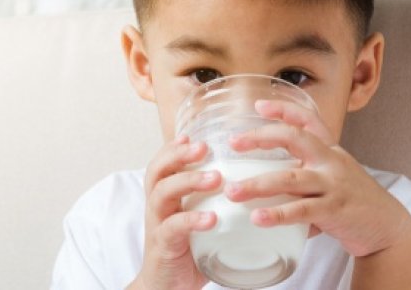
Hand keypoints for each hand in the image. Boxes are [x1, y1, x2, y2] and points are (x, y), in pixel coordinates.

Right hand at [129, 136, 221, 289]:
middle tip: (204, 147)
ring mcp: (157, 225)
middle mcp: (157, 207)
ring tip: (216, 178)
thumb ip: (215, 202)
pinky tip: (211, 218)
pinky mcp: (162, 246)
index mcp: (165, 198)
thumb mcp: (198, 221)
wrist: (166, 287)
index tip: (194, 135)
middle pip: (157, 170)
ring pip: (162, 193)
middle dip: (179, 155)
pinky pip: (172, 228)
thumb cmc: (188, 251)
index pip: (162, 163)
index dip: (174, 148)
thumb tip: (254, 186)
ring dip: (189, 181)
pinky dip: (192, 219)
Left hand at [225, 99, 410, 256]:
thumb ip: (301, 176)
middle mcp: (331, 161)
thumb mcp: (330, 178)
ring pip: (290, 179)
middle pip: (294, 138)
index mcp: (329, 150)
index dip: (283, 109)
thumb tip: (259, 184)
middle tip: (233, 143)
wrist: (388, 227)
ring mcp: (333, 184)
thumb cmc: (351, 202)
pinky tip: (257, 218)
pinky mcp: (334, 210)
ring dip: (257, 185)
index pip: (308, 119)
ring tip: (232, 192)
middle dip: (260, 137)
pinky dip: (277, 214)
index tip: (258, 105)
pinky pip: (301, 210)